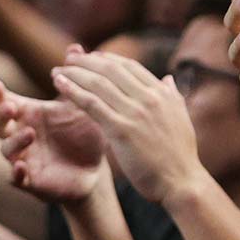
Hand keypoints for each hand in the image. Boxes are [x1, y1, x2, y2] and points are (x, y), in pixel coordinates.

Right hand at [0, 78, 107, 203]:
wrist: (97, 168)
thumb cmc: (85, 133)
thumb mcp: (81, 105)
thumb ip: (75, 80)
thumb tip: (76, 46)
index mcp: (30, 114)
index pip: (6, 101)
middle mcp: (21, 135)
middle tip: (10, 107)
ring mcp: (24, 158)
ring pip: (5, 150)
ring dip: (13, 141)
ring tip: (30, 133)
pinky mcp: (31, 181)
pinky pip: (15, 179)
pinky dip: (15, 173)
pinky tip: (21, 168)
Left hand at [52, 49, 207, 205]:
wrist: (182, 182)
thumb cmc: (180, 156)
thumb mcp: (181, 118)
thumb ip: (173, 96)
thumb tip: (168, 79)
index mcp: (162, 93)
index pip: (130, 66)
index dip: (107, 58)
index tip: (91, 56)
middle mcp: (149, 98)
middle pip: (111, 69)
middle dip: (86, 61)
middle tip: (68, 57)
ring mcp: (135, 112)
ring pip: (98, 83)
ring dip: (75, 73)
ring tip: (57, 70)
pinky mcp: (121, 130)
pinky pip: (92, 104)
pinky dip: (73, 91)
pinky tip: (59, 84)